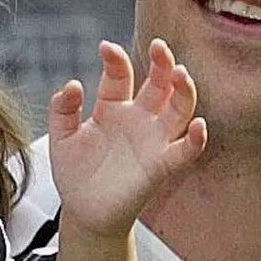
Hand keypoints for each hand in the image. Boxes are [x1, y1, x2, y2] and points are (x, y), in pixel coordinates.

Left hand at [48, 37, 206, 238]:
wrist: (84, 213)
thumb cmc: (76, 173)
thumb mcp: (61, 138)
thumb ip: (62, 110)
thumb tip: (72, 84)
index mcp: (113, 106)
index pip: (120, 74)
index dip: (115, 59)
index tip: (105, 47)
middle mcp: (138, 118)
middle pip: (159, 83)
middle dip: (162, 63)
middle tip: (159, 46)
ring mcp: (152, 140)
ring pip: (179, 109)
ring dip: (183, 91)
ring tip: (180, 74)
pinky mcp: (160, 165)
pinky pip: (184, 151)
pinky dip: (196, 140)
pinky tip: (199, 126)